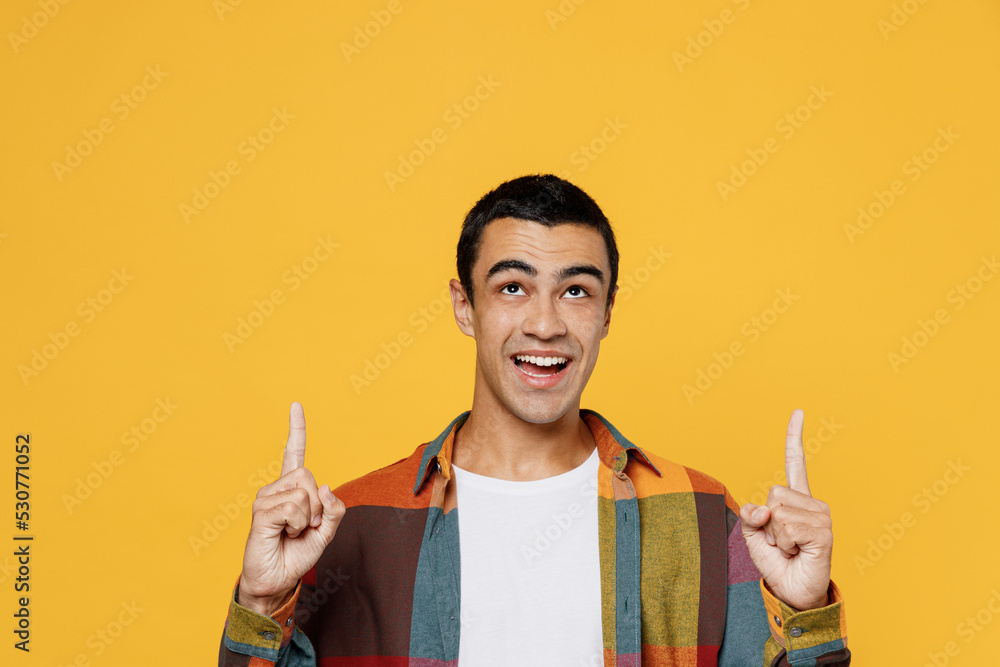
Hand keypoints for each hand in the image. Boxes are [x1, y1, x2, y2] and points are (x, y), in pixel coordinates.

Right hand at [238, 402, 345, 615]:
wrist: (277, 580)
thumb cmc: (297, 554)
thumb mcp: (326, 532)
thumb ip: (334, 509)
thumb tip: (324, 487)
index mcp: (291, 489)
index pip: (294, 453)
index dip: (297, 430)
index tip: (296, 405)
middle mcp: (276, 488)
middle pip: (308, 476)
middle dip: (317, 505)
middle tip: (306, 525)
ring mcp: (266, 498)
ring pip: (303, 493)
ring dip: (307, 518)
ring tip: (293, 532)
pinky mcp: (261, 512)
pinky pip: (294, 508)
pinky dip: (297, 525)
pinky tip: (284, 534)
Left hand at [739, 409, 832, 610]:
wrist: (792, 591)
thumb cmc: (776, 561)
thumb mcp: (752, 534)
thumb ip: (749, 514)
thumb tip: (764, 509)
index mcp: (795, 499)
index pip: (795, 463)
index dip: (794, 437)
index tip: (798, 412)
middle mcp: (812, 503)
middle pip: (773, 492)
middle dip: (767, 520)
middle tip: (781, 540)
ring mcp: (821, 517)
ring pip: (778, 511)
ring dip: (775, 535)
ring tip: (790, 547)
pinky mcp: (823, 532)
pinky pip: (787, 527)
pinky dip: (784, 543)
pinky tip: (798, 552)